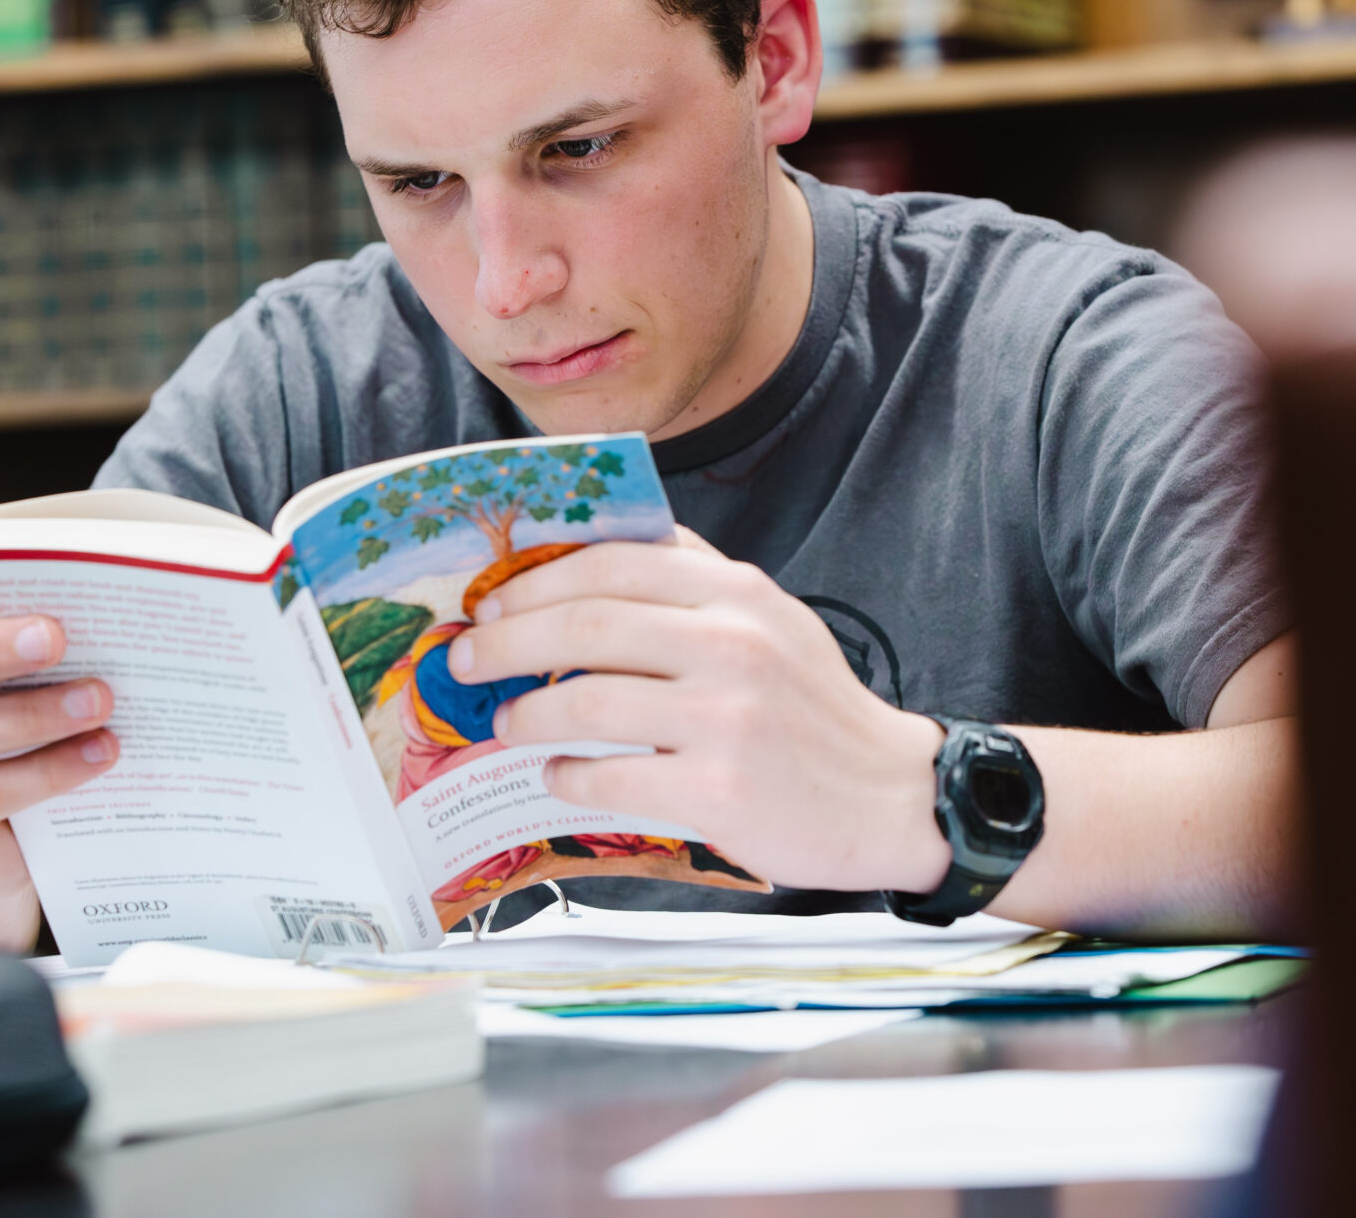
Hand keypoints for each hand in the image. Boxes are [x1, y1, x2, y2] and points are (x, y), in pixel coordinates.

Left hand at [448, 532, 950, 893]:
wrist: (888, 796)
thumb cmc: (812, 709)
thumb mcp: (768, 619)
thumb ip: (691, 583)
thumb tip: (586, 560)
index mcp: (737, 592)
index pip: (614, 562)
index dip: (538, 580)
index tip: (492, 600)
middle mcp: (732, 643)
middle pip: (586, 624)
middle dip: (506, 641)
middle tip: (467, 659)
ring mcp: (726, 716)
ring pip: (585, 700)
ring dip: (525, 714)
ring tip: (505, 725)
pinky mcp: (719, 788)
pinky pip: (611, 776)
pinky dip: (567, 776)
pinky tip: (558, 776)